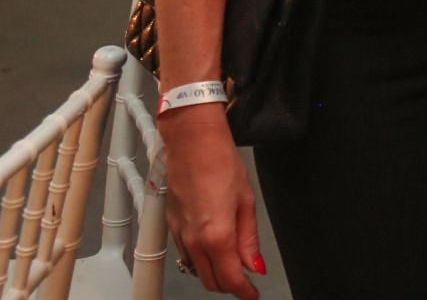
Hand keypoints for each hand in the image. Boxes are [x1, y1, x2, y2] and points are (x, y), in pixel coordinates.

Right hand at [161, 105, 263, 298]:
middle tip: (245, 279)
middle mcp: (194, 240)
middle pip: (210, 281)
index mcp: (217, 235)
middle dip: (229, 285)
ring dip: (214, 273)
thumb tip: (254, 264)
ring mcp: (180, 234)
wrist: (193, 142)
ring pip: (196, 270)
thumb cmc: (221, 163)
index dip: (244, 292)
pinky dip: (200, 259)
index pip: (230, 279)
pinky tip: (212, 248)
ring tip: (232, 262)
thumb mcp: (246, 201)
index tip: (253, 294)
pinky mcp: (172, 225)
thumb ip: (248, 239)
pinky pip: (185, 254)